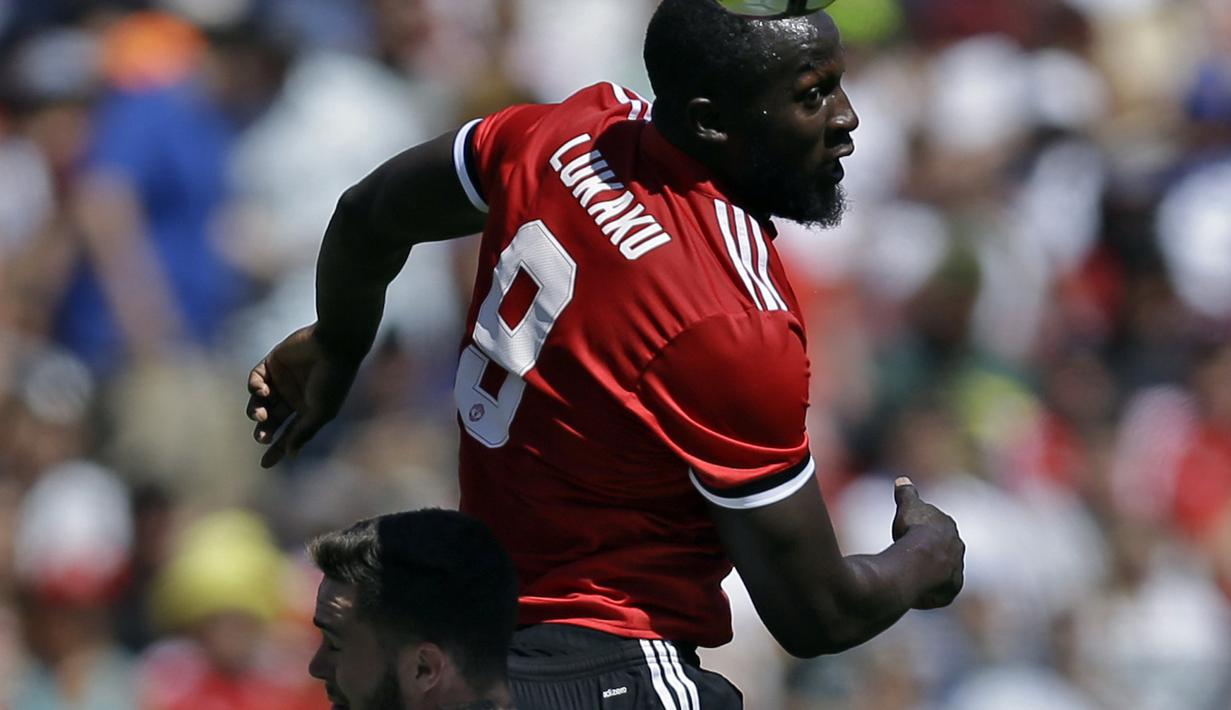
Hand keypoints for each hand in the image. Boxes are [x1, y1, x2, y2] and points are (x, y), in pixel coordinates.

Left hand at [246, 324, 359, 467]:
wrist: (334, 344)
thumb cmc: (333, 380)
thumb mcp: (321, 411)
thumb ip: (304, 432)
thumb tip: (290, 454)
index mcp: (309, 410)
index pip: (289, 433)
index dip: (277, 449)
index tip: (264, 465)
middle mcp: (294, 396)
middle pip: (272, 419)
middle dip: (265, 430)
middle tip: (262, 437)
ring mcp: (282, 379)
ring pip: (259, 401)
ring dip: (256, 411)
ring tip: (261, 414)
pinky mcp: (272, 362)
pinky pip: (255, 379)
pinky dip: (255, 387)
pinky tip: (262, 390)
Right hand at [891, 477, 964, 608]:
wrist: (920, 560)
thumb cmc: (912, 531)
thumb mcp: (907, 508)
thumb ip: (906, 494)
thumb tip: (902, 479)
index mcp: (948, 527)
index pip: (938, 528)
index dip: (924, 531)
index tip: (911, 535)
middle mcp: (957, 548)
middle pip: (945, 550)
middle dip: (932, 553)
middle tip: (914, 557)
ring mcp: (956, 570)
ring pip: (943, 572)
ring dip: (932, 574)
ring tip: (914, 576)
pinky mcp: (950, 590)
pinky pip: (940, 591)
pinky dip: (929, 592)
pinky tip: (915, 592)